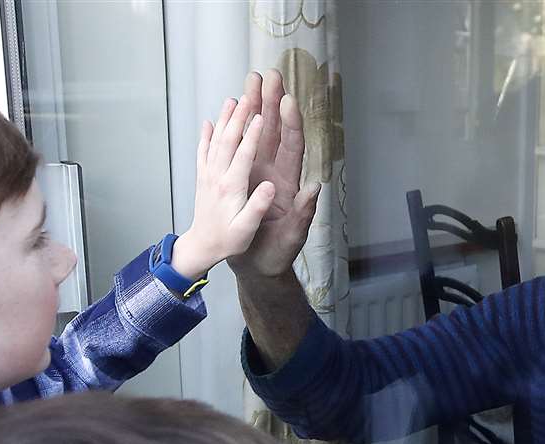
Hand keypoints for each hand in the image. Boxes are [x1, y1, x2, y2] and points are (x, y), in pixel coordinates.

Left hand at [173, 94, 279, 280]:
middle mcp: (218, 177)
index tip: (261, 116)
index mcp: (232, 188)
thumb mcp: (246, 230)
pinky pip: (203, 151)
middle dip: (240, 116)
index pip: (243, 156)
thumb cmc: (228, 241)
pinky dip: (205, 135)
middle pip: (229, 140)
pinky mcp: (203, 177)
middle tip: (250, 94)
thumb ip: (257, 208)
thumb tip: (271, 188)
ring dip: (225, 119)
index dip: (253, 135)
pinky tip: (208, 122)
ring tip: (233, 99)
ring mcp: (208, 175)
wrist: (202, 247)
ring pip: (216, 141)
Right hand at [226, 69, 320, 279]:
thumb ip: (304, 214)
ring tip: (249, 82)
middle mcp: (274, 173)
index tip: (287, 100)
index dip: (291, 124)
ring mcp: (257, 174)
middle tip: (269, 75)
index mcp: (288, 184)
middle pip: (275, 132)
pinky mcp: (241, 180)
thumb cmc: (278, 254)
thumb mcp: (293, 237)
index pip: (292, 148)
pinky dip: (236, 130)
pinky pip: (238, 149)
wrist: (257, 266)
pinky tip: (229, 112)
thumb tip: (314, 189)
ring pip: (257, 135)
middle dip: (272, 103)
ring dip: (255, 108)